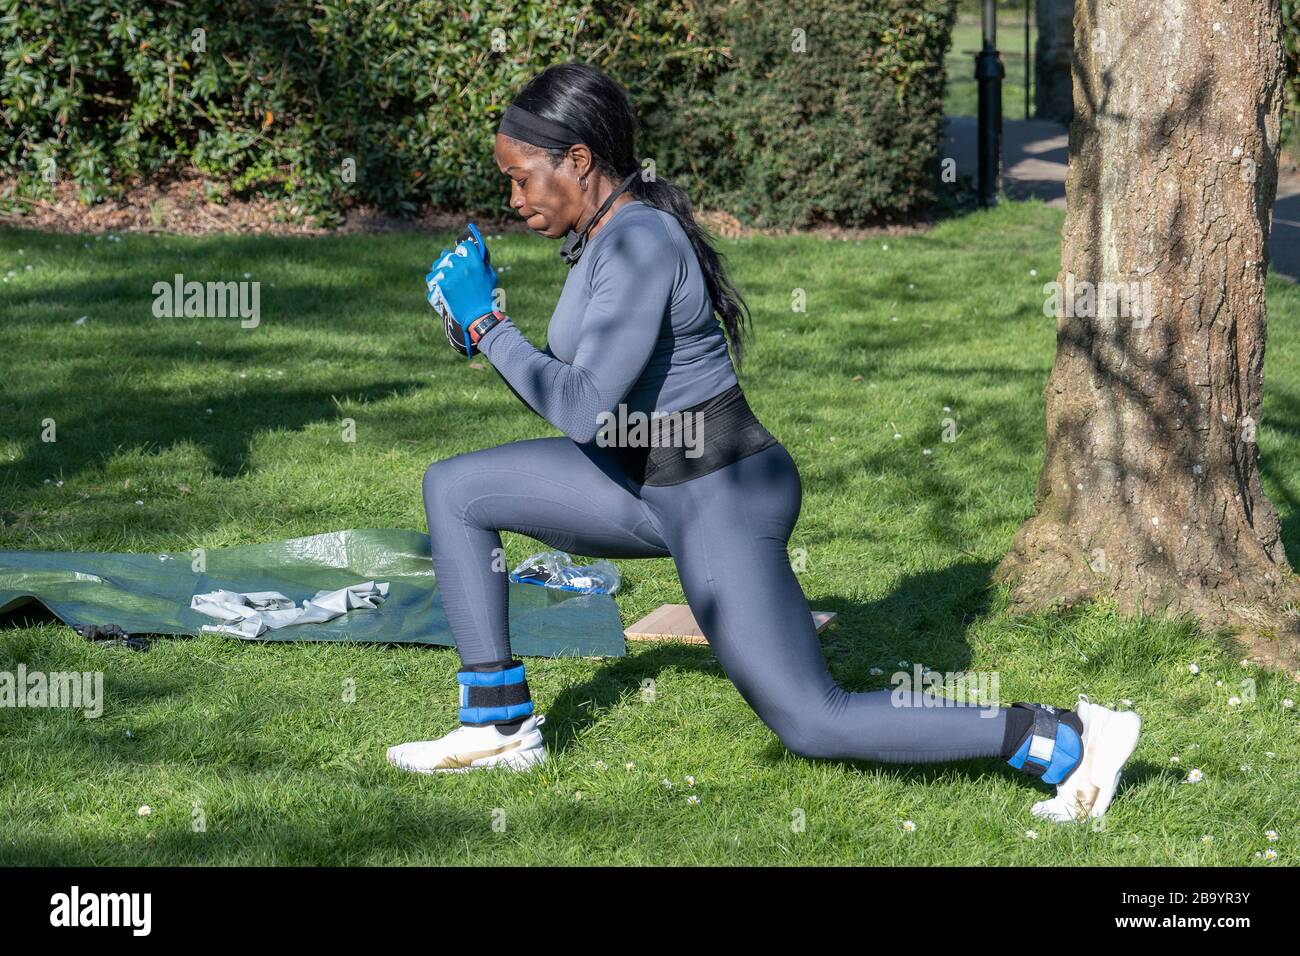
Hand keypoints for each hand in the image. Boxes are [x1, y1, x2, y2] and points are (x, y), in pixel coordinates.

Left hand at [426, 224, 500, 356]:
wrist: (479, 316)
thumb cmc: (487, 297)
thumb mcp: (490, 276)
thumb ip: (481, 263)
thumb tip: (475, 254)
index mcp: (475, 261)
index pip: (465, 246)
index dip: (462, 251)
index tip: (461, 255)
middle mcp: (461, 265)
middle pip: (449, 256)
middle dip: (450, 263)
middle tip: (452, 271)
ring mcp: (449, 275)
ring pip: (437, 266)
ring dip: (440, 272)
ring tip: (444, 280)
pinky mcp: (442, 285)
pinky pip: (432, 280)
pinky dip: (434, 285)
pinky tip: (439, 289)